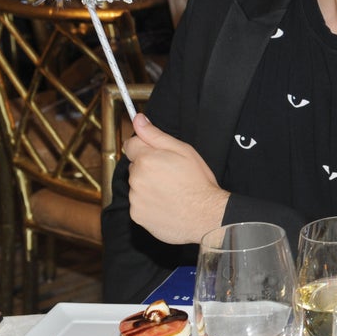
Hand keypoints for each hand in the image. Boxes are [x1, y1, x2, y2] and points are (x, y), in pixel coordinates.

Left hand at [125, 114, 227, 244]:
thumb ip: (156, 135)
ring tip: (171, 191)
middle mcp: (135, 178)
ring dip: (148, 186)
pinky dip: (149, 203)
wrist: (205, 215)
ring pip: (137, 186)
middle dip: (147, 167)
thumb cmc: (198, 182)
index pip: (131, 145)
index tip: (158, 154)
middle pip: (135, 166)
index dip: (145, 147)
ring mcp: (135, 199)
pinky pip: (138, 204)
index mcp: (146, 159)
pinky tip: (167, 204)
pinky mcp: (137, 215)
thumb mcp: (183, 150)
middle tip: (170, 174)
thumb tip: (138, 119)